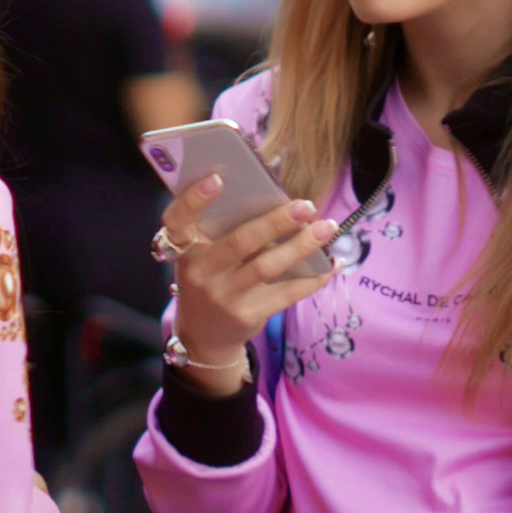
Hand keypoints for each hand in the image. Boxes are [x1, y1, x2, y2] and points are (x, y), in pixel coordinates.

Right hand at [160, 174, 341, 395]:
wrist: (204, 335)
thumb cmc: (210, 277)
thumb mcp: (201, 254)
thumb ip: (222, 229)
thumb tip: (275, 198)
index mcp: (184, 248)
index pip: (178, 219)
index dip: (194, 199)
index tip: (217, 178)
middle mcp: (200, 273)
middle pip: (240, 242)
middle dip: (276, 222)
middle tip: (306, 206)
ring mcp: (224, 297)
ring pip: (267, 267)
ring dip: (302, 246)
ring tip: (327, 227)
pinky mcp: (247, 315)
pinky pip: (286, 293)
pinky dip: (313, 278)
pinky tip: (333, 263)